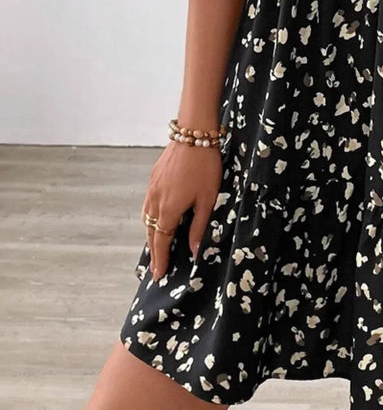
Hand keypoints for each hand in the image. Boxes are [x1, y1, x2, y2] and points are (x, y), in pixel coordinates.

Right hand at [141, 140, 221, 280]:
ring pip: (147, 218)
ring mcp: (152, 188)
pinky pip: (148, 204)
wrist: (193, 134)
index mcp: (169, 209)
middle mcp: (155, 201)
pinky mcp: (154, 178)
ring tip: (156, 247)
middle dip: (153, 251)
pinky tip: (157, 218)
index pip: (161, 241)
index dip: (160, 260)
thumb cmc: (205, 167)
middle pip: (150, 232)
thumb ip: (200, 227)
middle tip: (155, 267)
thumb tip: (195, 252)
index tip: (158, 275)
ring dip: (150, 234)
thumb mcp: (208, 199)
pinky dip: (150, 218)